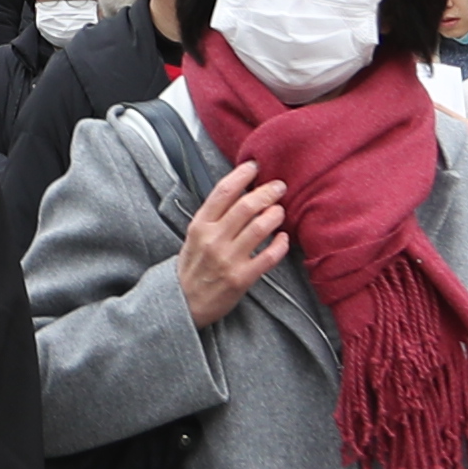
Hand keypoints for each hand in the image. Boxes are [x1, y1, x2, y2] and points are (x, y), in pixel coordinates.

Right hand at [173, 161, 291, 328]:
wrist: (184, 302)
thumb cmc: (193, 265)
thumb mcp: (194, 235)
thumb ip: (214, 215)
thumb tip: (241, 192)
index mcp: (200, 225)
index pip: (223, 191)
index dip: (242, 175)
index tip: (255, 166)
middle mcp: (214, 239)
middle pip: (246, 206)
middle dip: (267, 192)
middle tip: (279, 187)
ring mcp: (228, 259)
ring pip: (259, 228)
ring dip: (275, 215)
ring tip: (280, 211)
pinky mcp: (242, 278)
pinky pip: (268, 257)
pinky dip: (280, 244)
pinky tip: (283, 238)